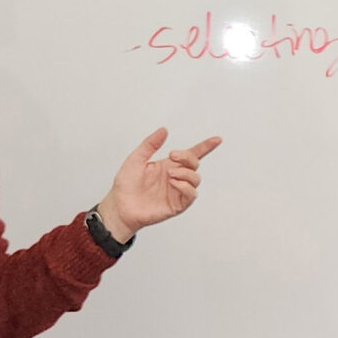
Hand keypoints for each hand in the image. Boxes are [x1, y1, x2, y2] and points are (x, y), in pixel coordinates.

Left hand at [99, 129, 223, 239]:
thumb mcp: (136, 159)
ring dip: (185, 173)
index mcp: (168, 165)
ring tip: (169, 174)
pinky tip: (173, 183)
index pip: (191, 155)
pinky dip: (185, 186)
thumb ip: (150, 144)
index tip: (216, 139)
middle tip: (172, 155)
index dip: (205, 147)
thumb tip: (164, 130)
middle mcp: (175, 177)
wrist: (120, 206)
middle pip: (195, 164)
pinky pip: (191, 194)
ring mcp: (177, 191)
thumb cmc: (126, 185)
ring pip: (196, 179)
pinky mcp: (177, 204)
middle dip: (188, 157)